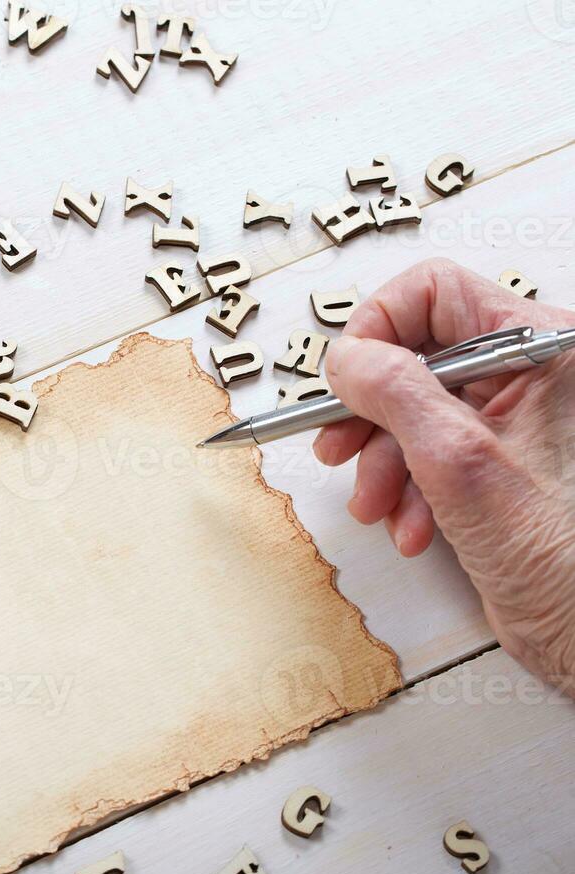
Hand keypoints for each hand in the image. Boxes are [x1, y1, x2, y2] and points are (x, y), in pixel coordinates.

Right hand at [316, 258, 574, 690]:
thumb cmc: (565, 561)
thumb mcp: (458, 462)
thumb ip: (395, 394)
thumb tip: (347, 358)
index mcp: (545, 348)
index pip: (436, 293)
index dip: (378, 331)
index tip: (347, 382)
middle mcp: (535, 376)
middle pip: (418, 355)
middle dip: (371, 411)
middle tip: (339, 448)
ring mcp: (519, 422)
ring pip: (417, 410)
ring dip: (384, 461)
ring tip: (378, 506)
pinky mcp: (505, 466)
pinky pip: (434, 453)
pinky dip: (410, 489)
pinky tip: (414, 526)